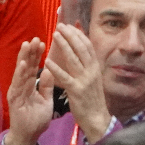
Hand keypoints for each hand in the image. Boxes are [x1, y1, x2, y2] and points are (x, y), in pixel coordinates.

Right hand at [3, 38, 54, 144]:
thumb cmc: (36, 120)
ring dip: (24, 58)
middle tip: (35, 38)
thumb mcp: (46, 101)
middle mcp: (21, 86)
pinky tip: (23, 63)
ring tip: (27, 44)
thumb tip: (48, 70)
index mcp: (29, 85)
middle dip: (30, 52)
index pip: (34, 67)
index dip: (37, 55)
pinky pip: (18, 84)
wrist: (29, 137)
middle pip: (26, 66)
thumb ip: (46, 86)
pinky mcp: (14, 99)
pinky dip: (20, 73)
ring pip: (20, 72)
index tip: (43, 42)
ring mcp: (16, 91)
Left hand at [46, 24, 110, 140]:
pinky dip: (56, 68)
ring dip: (63, 45)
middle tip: (60, 25)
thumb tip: (81, 53)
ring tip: (54, 35)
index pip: (87, 46)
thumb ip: (87, 66)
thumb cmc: (92, 100)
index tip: (69, 25)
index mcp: (95, 68)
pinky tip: (47, 61)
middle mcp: (92, 71)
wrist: (97, 119)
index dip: (78, 34)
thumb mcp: (92, 80)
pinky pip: (65, 77)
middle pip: (81, 48)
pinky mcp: (76, 90)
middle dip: (70, 35)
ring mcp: (85, 80)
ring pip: (74, 58)